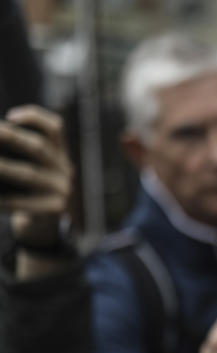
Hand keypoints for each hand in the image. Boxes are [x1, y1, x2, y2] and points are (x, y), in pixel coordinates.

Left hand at [0, 105, 72, 235]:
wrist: (42, 228)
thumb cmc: (28, 194)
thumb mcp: (33, 171)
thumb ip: (22, 156)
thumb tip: (0, 138)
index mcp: (60, 156)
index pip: (55, 129)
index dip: (34, 118)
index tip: (10, 116)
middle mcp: (65, 171)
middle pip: (39, 148)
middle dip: (11, 137)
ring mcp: (62, 191)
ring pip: (29, 174)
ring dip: (3, 167)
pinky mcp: (54, 210)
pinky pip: (23, 202)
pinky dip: (4, 200)